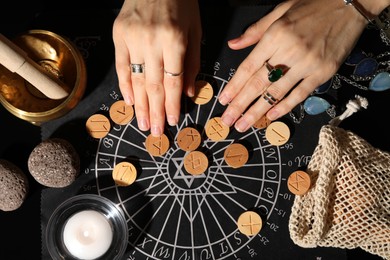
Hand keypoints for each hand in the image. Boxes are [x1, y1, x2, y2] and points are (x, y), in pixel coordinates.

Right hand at [113, 0, 201, 135]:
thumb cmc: (181, 4)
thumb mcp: (196, 31)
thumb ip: (192, 62)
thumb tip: (188, 93)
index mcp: (175, 40)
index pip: (173, 82)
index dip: (173, 105)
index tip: (173, 122)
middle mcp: (152, 41)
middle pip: (153, 86)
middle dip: (156, 112)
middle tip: (157, 132)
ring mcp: (132, 38)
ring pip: (136, 80)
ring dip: (140, 105)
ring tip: (144, 124)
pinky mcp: (118, 35)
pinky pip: (121, 66)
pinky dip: (124, 86)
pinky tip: (130, 102)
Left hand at [218, 0, 369, 131]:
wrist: (350, 4)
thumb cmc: (312, 6)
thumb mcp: (280, 11)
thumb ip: (255, 31)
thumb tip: (233, 45)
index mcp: (275, 35)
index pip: (248, 67)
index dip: (234, 86)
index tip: (223, 101)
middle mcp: (289, 51)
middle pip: (258, 84)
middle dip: (240, 105)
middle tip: (228, 120)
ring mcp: (307, 64)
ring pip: (276, 93)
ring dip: (257, 111)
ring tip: (243, 124)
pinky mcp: (323, 73)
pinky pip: (300, 94)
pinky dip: (285, 107)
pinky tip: (271, 116)